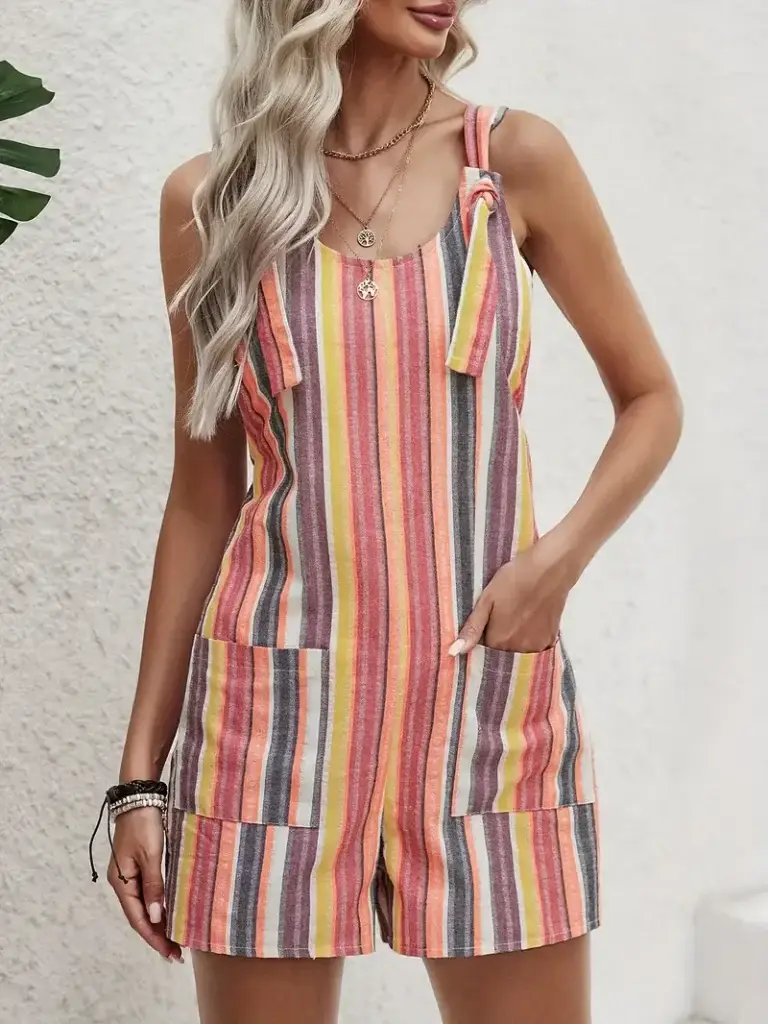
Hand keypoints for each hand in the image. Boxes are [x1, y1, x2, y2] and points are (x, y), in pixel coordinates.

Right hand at [107, 807, 182, 962]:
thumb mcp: (151, 855)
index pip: (138, 919)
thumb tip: (157, 918)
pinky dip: (159, 905)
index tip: (171, 953)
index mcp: (122, 882)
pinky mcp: (139, 864)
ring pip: (145, 905)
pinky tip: (170, 911)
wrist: (140, 796)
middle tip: (177, 953)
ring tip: (175, 938)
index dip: (154, 938)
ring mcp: (130, 873)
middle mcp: (123, 881)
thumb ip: (154, 886)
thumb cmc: (145, 823)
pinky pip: (148, 892)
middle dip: (157, 935)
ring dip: (159, 922)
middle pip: (140, 916)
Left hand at [449, 534, 577, 654]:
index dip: (483, 632)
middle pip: (501, 649)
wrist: (550, 568)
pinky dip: (531, 635)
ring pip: (518, 648)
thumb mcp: (487, 599)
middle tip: (505, 611)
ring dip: (516, 636)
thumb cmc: (514, 578)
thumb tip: (455, 651)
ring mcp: (536, 645)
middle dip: (499, 636)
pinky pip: (535, 645)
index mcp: (498, 640)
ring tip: (519, 612)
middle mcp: (517, 649)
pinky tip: (531, 616)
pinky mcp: (550, 639)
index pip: (483, 647)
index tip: (489, 617)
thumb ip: (472, 627)